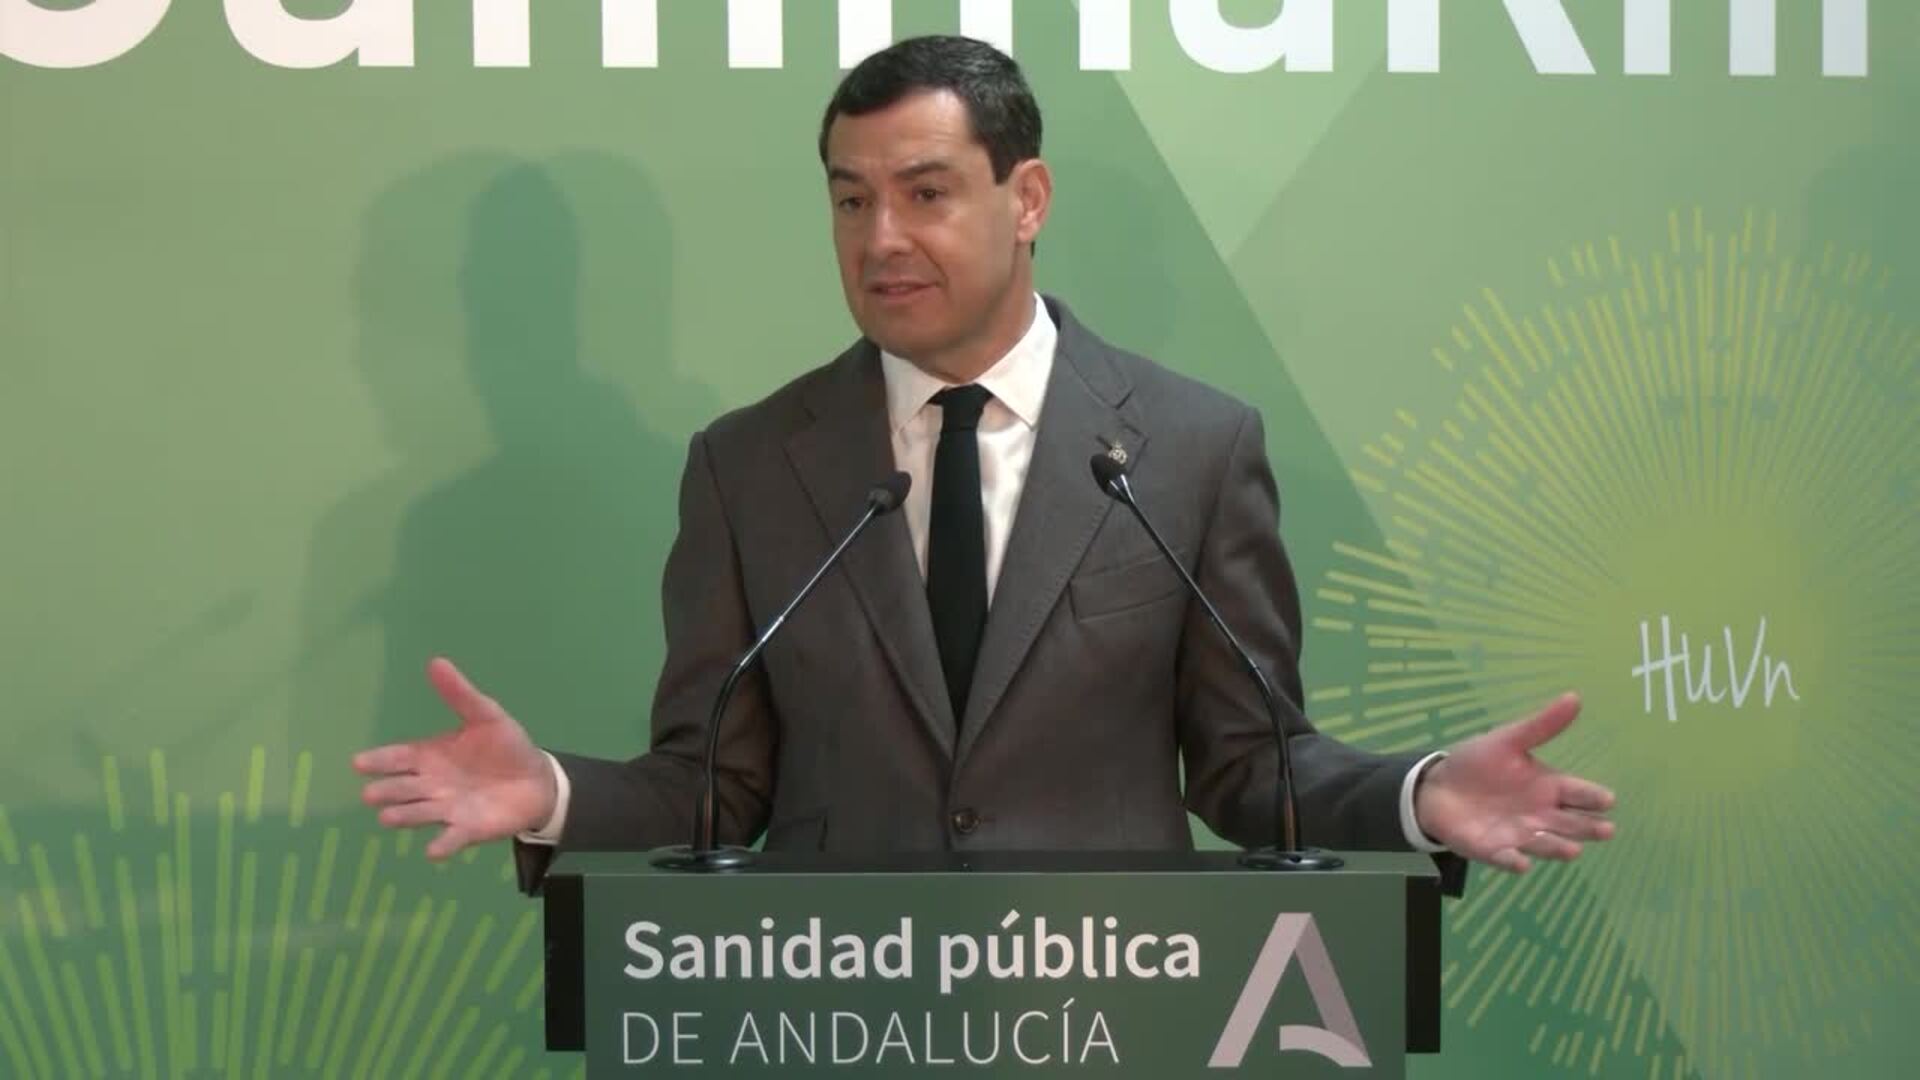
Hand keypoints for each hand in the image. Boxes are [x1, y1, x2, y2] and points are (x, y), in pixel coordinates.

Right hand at [352, 658, 557, 859]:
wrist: (536, 778)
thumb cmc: (504, 746)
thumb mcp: (485, 715)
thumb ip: (459, 694)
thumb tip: (436, 661)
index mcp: (429, 756)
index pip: (398, 757)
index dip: (379, 760)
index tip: (358, 762)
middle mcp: (431, 785)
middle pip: (403, 788)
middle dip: (387, 790)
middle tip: (371, 793)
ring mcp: (447, 808)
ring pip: (420, 813)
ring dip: (405, 816)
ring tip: (388, 817)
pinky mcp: (468, 829)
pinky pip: (452, 838)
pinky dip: (443, 844)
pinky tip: (433, 851)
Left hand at [1414, 692, 1615, 872]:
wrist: (1438, 785)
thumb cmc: (1479, 763)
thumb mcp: (1508, 740)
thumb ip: (1541, 725)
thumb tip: (1574, 697)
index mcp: (1549, 787)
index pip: (1579, 793)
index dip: (1593, 797)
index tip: (1607, 799)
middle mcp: (1541, 815)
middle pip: (1571, 824)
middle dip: (1588, 828)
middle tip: (1605, 829)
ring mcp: (1519, 835)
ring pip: (1545, 844)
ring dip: (1557, 848)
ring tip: (1573, 850)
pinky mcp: (1494, 850)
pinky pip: (1506, 858)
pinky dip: (1513, 861)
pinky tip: (1521, 863)